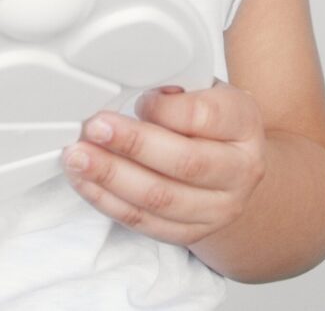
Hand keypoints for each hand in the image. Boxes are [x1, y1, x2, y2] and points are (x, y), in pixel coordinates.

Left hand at [62, 81, 266, 247]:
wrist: (237, 169)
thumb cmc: (216, 122)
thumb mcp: (210, 92)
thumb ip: (180, 90)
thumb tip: (136, 91)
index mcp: (245, 123)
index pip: (205, 117)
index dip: (165, 110)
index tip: (137, 100)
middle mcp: (241, 169)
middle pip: (184, 162)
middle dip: (132, 145)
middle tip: (94, 128)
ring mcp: (220, 207)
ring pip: (160, 199)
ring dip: (112, 177)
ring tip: (79, 157)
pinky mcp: (192, 233)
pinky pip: (145, 222)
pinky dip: (109, 202)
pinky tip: (86, 182)